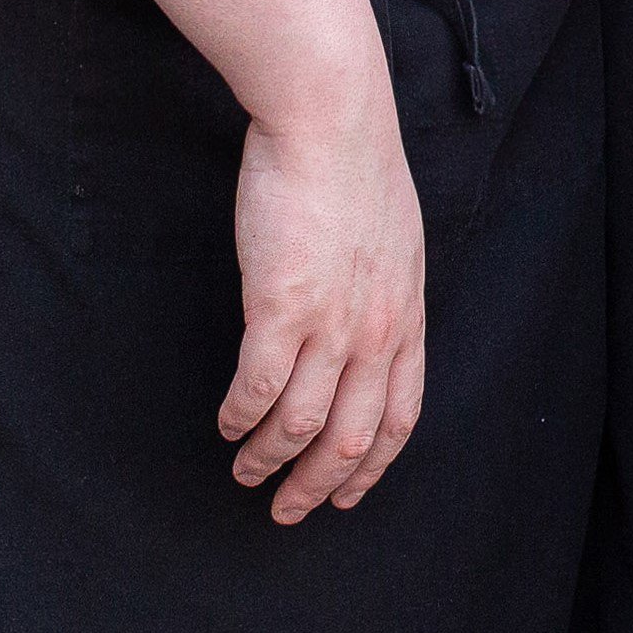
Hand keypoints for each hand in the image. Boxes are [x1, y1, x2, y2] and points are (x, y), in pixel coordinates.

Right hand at [221, 92, 427, 523]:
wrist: (331, 119)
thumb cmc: (356, 166)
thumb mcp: (395, 241)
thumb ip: (384, 292)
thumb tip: (366, 324)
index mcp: (406, 317)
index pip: (398, 418)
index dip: (371, 467)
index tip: (346, 496)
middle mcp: (375, 332)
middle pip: (351, 437)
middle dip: (318, 487)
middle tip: (287, 512)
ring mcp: (329, 323)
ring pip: (301, 424)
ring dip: (269, 460)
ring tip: (245, 474)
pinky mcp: (280, 306)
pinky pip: (258, 388)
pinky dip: (240, 419)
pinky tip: (226, 426)